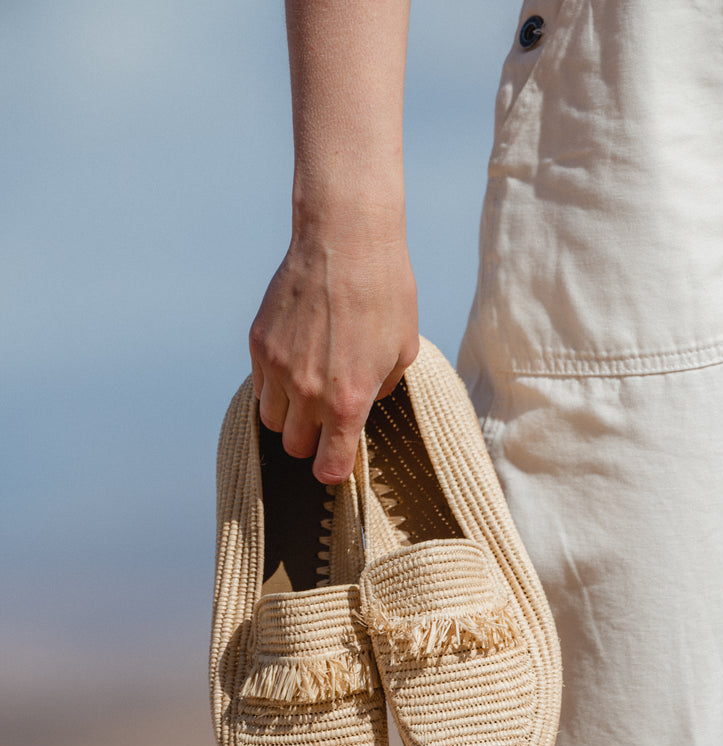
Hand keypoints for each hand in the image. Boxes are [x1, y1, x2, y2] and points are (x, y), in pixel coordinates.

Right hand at [249, 215, 418, 483]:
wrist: (346, 239)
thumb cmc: (386, 293)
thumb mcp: (403, 350)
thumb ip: (381, 389)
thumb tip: (366, 405)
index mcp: (348, 401)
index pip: (327, 467)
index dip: (333, 469)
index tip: (337, 459)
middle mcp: (307, 392)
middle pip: (294, 447)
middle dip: (311, 440)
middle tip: (326, 418)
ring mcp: (278, 368)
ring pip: (270, 421)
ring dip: (288, 415)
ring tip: (308, 390)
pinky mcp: (259, 344)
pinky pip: (260, 385)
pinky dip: (274, 384)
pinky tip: (296, 359)